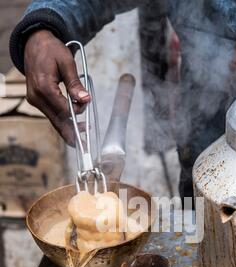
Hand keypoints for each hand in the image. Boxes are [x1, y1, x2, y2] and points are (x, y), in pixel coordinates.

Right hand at [24, 30, 90, 144]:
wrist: (34, 43)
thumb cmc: (51, 50)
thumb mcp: (66, 62)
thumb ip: (75, 83)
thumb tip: (85, 99)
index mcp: (43, 87)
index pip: (63, 109)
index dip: (77, 110)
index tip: (87, 102)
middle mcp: (36, 96)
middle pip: (57, 120)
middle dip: (71, 131)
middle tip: (85, 141)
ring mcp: (35, 100)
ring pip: (53, 119)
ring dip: (67, 127)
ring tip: (82, 133)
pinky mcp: (36, 100)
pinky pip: (50, 114)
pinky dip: (61, 120)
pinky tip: (72, 124)